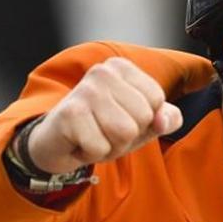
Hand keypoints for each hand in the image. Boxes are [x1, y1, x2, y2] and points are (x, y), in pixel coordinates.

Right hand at [21, 58, 182, 173]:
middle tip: (104, 131)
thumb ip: (166, 119)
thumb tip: (164, 119)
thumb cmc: (102, 129)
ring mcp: (86, 90)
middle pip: (143, 117)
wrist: (56, 144)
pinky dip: (92, 154)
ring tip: (94, 136)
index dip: (144, 121)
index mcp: (122, 68)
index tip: (120, 119)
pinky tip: (79, 143)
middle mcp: (103, 72)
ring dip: (111, 146)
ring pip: (125, 133)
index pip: (157, 100)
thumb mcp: (142, 124)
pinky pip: (101, 148)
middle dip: (127, 136)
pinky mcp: (71, 113)